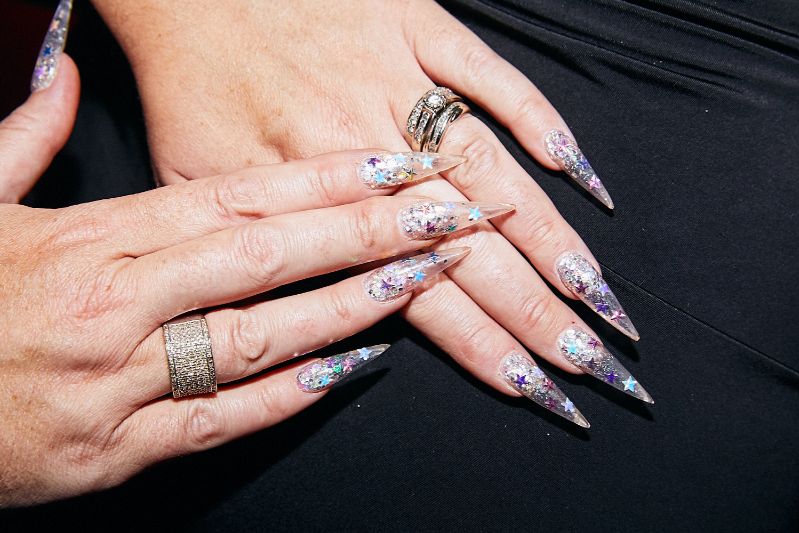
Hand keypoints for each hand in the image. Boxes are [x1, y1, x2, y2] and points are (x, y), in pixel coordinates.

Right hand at [0, 57, 487, 504]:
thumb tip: (60, 70)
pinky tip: (353, 368)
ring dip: (349, 308)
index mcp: (85, 239)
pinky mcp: (118, 450)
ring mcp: (118, 383)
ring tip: (420, 282)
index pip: (232, 198)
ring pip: (258, 338)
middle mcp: (113, 305)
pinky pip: (223, 419)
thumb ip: (24, 136)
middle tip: (443, 216)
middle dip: (364, 234)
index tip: (392, 166)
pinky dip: (291, 394)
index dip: (322, 181)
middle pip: (265, 259)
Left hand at [94, 0, 652, 420]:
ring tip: (596, 293)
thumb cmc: (190, 91)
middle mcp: (370, 153)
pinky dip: (535, 118)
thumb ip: (264, 260)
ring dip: (547, 236)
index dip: (481, 346)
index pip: (419, 298)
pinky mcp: (417, 26)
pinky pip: (487, 76)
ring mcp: (399, 86)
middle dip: (535, 312)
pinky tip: (578, 172)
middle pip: (470, 250)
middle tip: (593, 361)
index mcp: (317, 203)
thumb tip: (327, 320)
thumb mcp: (199, 193)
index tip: (535, 387)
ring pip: (490, 175)